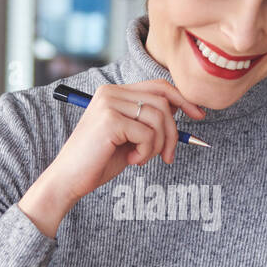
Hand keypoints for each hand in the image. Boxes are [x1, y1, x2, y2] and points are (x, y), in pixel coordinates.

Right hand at [47, 79, 206, 200]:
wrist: (68, 180)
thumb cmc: (98, 162)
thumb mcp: (129, 137)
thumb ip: (148, 121)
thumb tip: (181, 109)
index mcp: (114, 93)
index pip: (158, 86)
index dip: (183, 99)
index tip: (199, 116)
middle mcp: (110, 92)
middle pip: (163, 101)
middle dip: (173, 132)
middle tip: (168, 156)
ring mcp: (109, 104)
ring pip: (159, 118)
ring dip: (159, 145)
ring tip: (143, 159)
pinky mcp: (110, 121)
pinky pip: (148, 134)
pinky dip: (147, 152)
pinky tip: (131, 161)